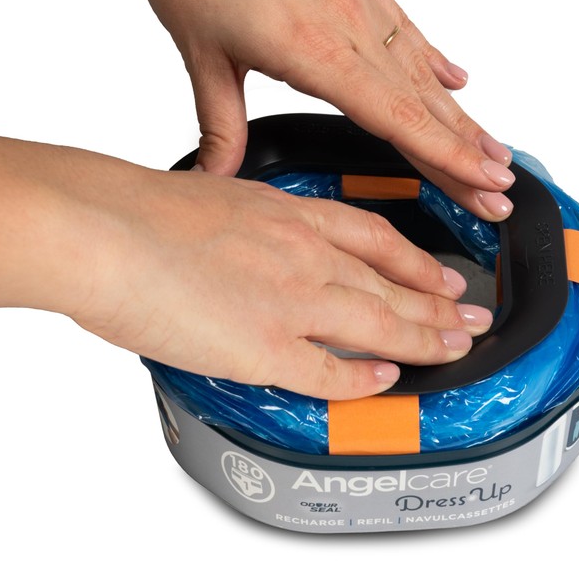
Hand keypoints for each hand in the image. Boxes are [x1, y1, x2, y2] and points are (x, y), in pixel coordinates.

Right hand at [0, 130, 492, 398]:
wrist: (102, 228)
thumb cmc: (141, 211)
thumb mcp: (217, 197)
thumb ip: (251, 225)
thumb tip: (257, 247)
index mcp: (290, 214)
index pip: (375, 237)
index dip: (417, 260)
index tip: (443, 275)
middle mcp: (304, 255)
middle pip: (392, 284)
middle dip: (441, 305)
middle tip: (476, 319)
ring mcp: (291, 300)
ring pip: (380, 324)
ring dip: (425, 339)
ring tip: (458, 349)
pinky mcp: (266, 348)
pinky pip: (330, 372)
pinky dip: (363, 380)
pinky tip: (387, 381)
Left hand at [57, 0, 515, 219]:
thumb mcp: (203, 57)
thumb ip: (220, 125)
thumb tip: (218, 172)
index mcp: (314, 47)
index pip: (397, 117)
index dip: (445, 156)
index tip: (482, 184)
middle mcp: (349, 18)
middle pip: (423, 101)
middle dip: (467, 153)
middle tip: (500, 191)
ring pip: (423, 68)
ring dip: (461, 114)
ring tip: (492, 149)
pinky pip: (408, 27)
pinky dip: (434, 60)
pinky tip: (455, 81)